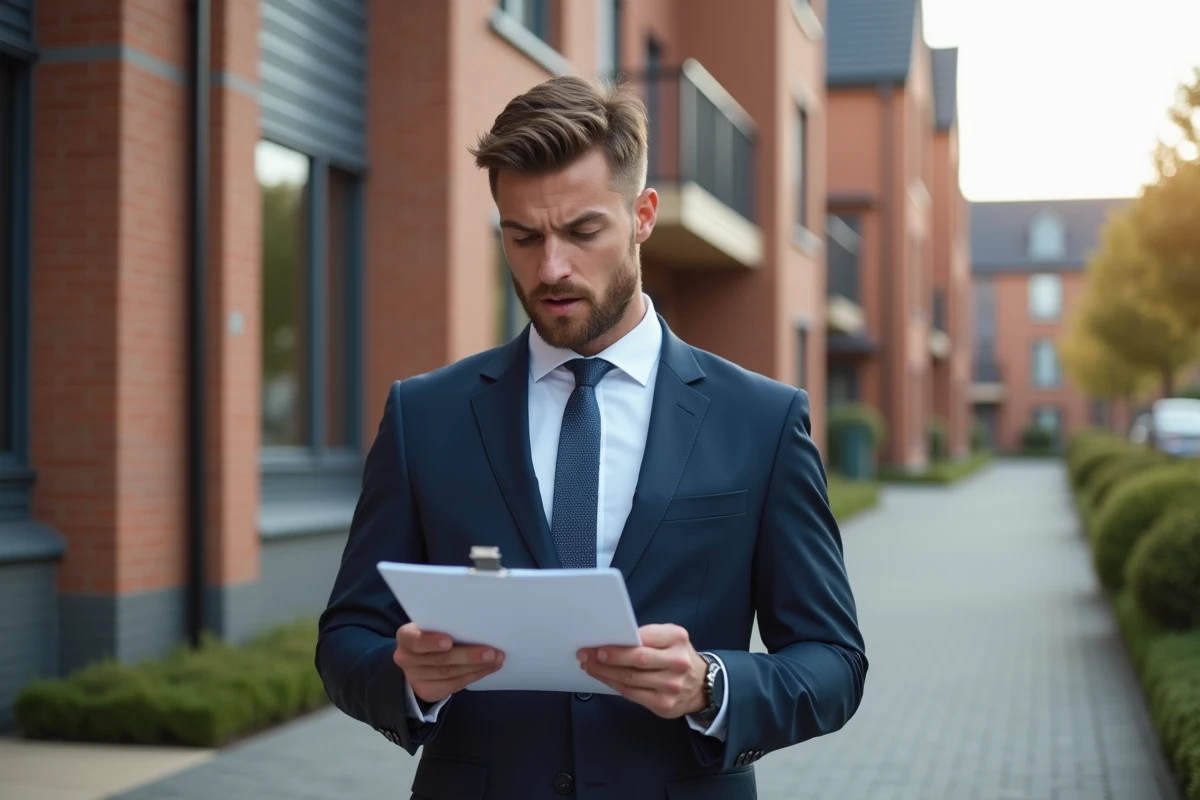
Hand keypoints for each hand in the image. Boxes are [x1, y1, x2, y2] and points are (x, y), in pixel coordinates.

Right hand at [393, 623, 504, 703]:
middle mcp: (406, 658)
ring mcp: (415, 677)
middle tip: (492, 652)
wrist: (417, 660)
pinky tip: (490, 668)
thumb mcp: (431, 626)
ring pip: (450, 673)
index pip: (415, 640)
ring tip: (497, 659)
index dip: (431, 641)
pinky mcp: (427, 691)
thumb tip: (478, 622)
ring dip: (477, 666)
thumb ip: (446, 625)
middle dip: (468, 655)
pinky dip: (475, 675)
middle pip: (440, 659)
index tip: (448, 641)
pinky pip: (454, 684)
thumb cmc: (431, 634)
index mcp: (406, 637)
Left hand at [577, 624, 707, 718]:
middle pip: (637, 661)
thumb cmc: (677, 656)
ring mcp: (671, 686)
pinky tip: (603, 678)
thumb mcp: (670, 638)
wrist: (702, 685)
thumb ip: (648, 636)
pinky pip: (631, 694)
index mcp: (677, 639)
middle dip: (608, 658)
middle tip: (587, 655)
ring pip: (630, 679)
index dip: (620, 644)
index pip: (644, 639)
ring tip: (589, 665)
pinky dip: (613, 685)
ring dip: (605, 673)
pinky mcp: (664, 705)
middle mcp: (677, 662)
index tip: (599, 645)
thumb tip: (614, 639)